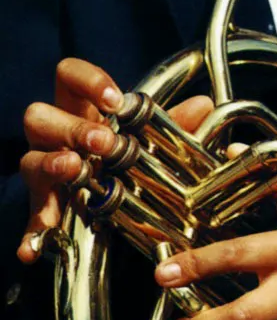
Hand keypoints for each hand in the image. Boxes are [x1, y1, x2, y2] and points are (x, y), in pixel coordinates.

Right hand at [17, 57, 212, 262]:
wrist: (100, 199)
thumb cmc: (121, 156)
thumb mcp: (147, 138)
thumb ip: (173, 123)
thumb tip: (203, 106)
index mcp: (79, 109)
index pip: (69, 76)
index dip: (88, 81)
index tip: (115, 100)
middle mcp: (53, 135)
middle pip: (40, 115)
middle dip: (72, 127)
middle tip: (104, 142)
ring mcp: (43, 169)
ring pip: (30, 159)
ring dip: (52, 164)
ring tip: (75, 170)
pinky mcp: (43, 207)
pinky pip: (31, 219)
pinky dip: (33, 230)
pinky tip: (37, 243)